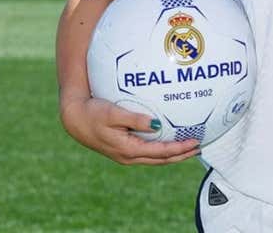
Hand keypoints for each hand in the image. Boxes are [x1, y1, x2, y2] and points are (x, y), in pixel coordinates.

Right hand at [60, 96, 200, 165]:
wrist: (74, 119)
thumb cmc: (93, 113)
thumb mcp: (113, 113)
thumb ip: (135, 119)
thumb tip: (156, 124)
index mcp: (128, 149)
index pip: (161, 152)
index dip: (179, 149)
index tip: (195, 142)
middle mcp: (129, 156)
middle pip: (161, 160)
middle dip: (181, 155)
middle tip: (198, 147)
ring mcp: (126, 155)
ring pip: (155, 158)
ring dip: (172, 154)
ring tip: (188, 148)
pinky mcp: (123, 149)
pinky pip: (147, 153)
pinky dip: (161, 150)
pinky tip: (167, 141)